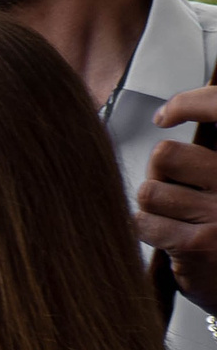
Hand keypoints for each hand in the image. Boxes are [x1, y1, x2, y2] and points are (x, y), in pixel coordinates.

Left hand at [142, 86, 216, 310]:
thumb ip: (205, 164)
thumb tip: (163, 121)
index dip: (187, 105)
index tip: (167, 114)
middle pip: (166, 155)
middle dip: (158, 175)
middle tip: (169, 193)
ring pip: (150, 191)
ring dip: (150, 207)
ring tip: (171, 220)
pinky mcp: (199, 244)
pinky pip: (144, 222)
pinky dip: (144, 229)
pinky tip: (163, 237)